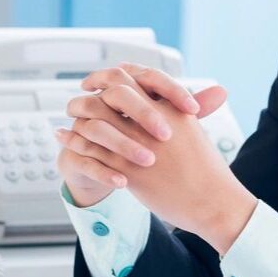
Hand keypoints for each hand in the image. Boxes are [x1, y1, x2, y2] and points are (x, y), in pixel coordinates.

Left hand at [56, 65, 255, 253]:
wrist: (213, 200)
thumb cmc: (205, 168)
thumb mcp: (191, 129)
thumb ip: (175, 109)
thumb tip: (160, 100)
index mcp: (169, 107)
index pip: (133, 77)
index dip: (110, 76)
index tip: (98, 80)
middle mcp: (152, 121)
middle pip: (112, 93)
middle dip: (91, 92)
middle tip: (79, 96)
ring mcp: (139, 145)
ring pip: (98, 121)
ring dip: (79, 117)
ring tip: (67, 118)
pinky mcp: (130, 170)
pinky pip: (94, 152)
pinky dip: (76, 142)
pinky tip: (64, 139)